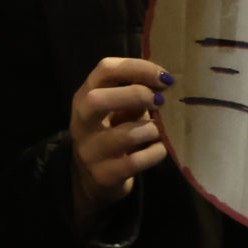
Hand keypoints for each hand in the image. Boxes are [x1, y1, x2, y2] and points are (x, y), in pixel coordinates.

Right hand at [70, 57, 172, 229]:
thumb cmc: (114, 133)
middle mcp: (81, 122)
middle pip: (97, 99)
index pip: (105, 69)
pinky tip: (160, 149)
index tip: (165, 78)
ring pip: (122, 135)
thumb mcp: (119, 109)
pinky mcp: (102, 175)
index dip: (137, 68)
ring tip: (159, 131)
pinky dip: (155, 153)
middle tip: (160, 101)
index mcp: (85, 97)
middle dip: (136, 95)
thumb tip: (166, 82)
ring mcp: (89, 151)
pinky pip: (135, 162)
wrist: (93, 178)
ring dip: (151, 130)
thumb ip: (136, 93)